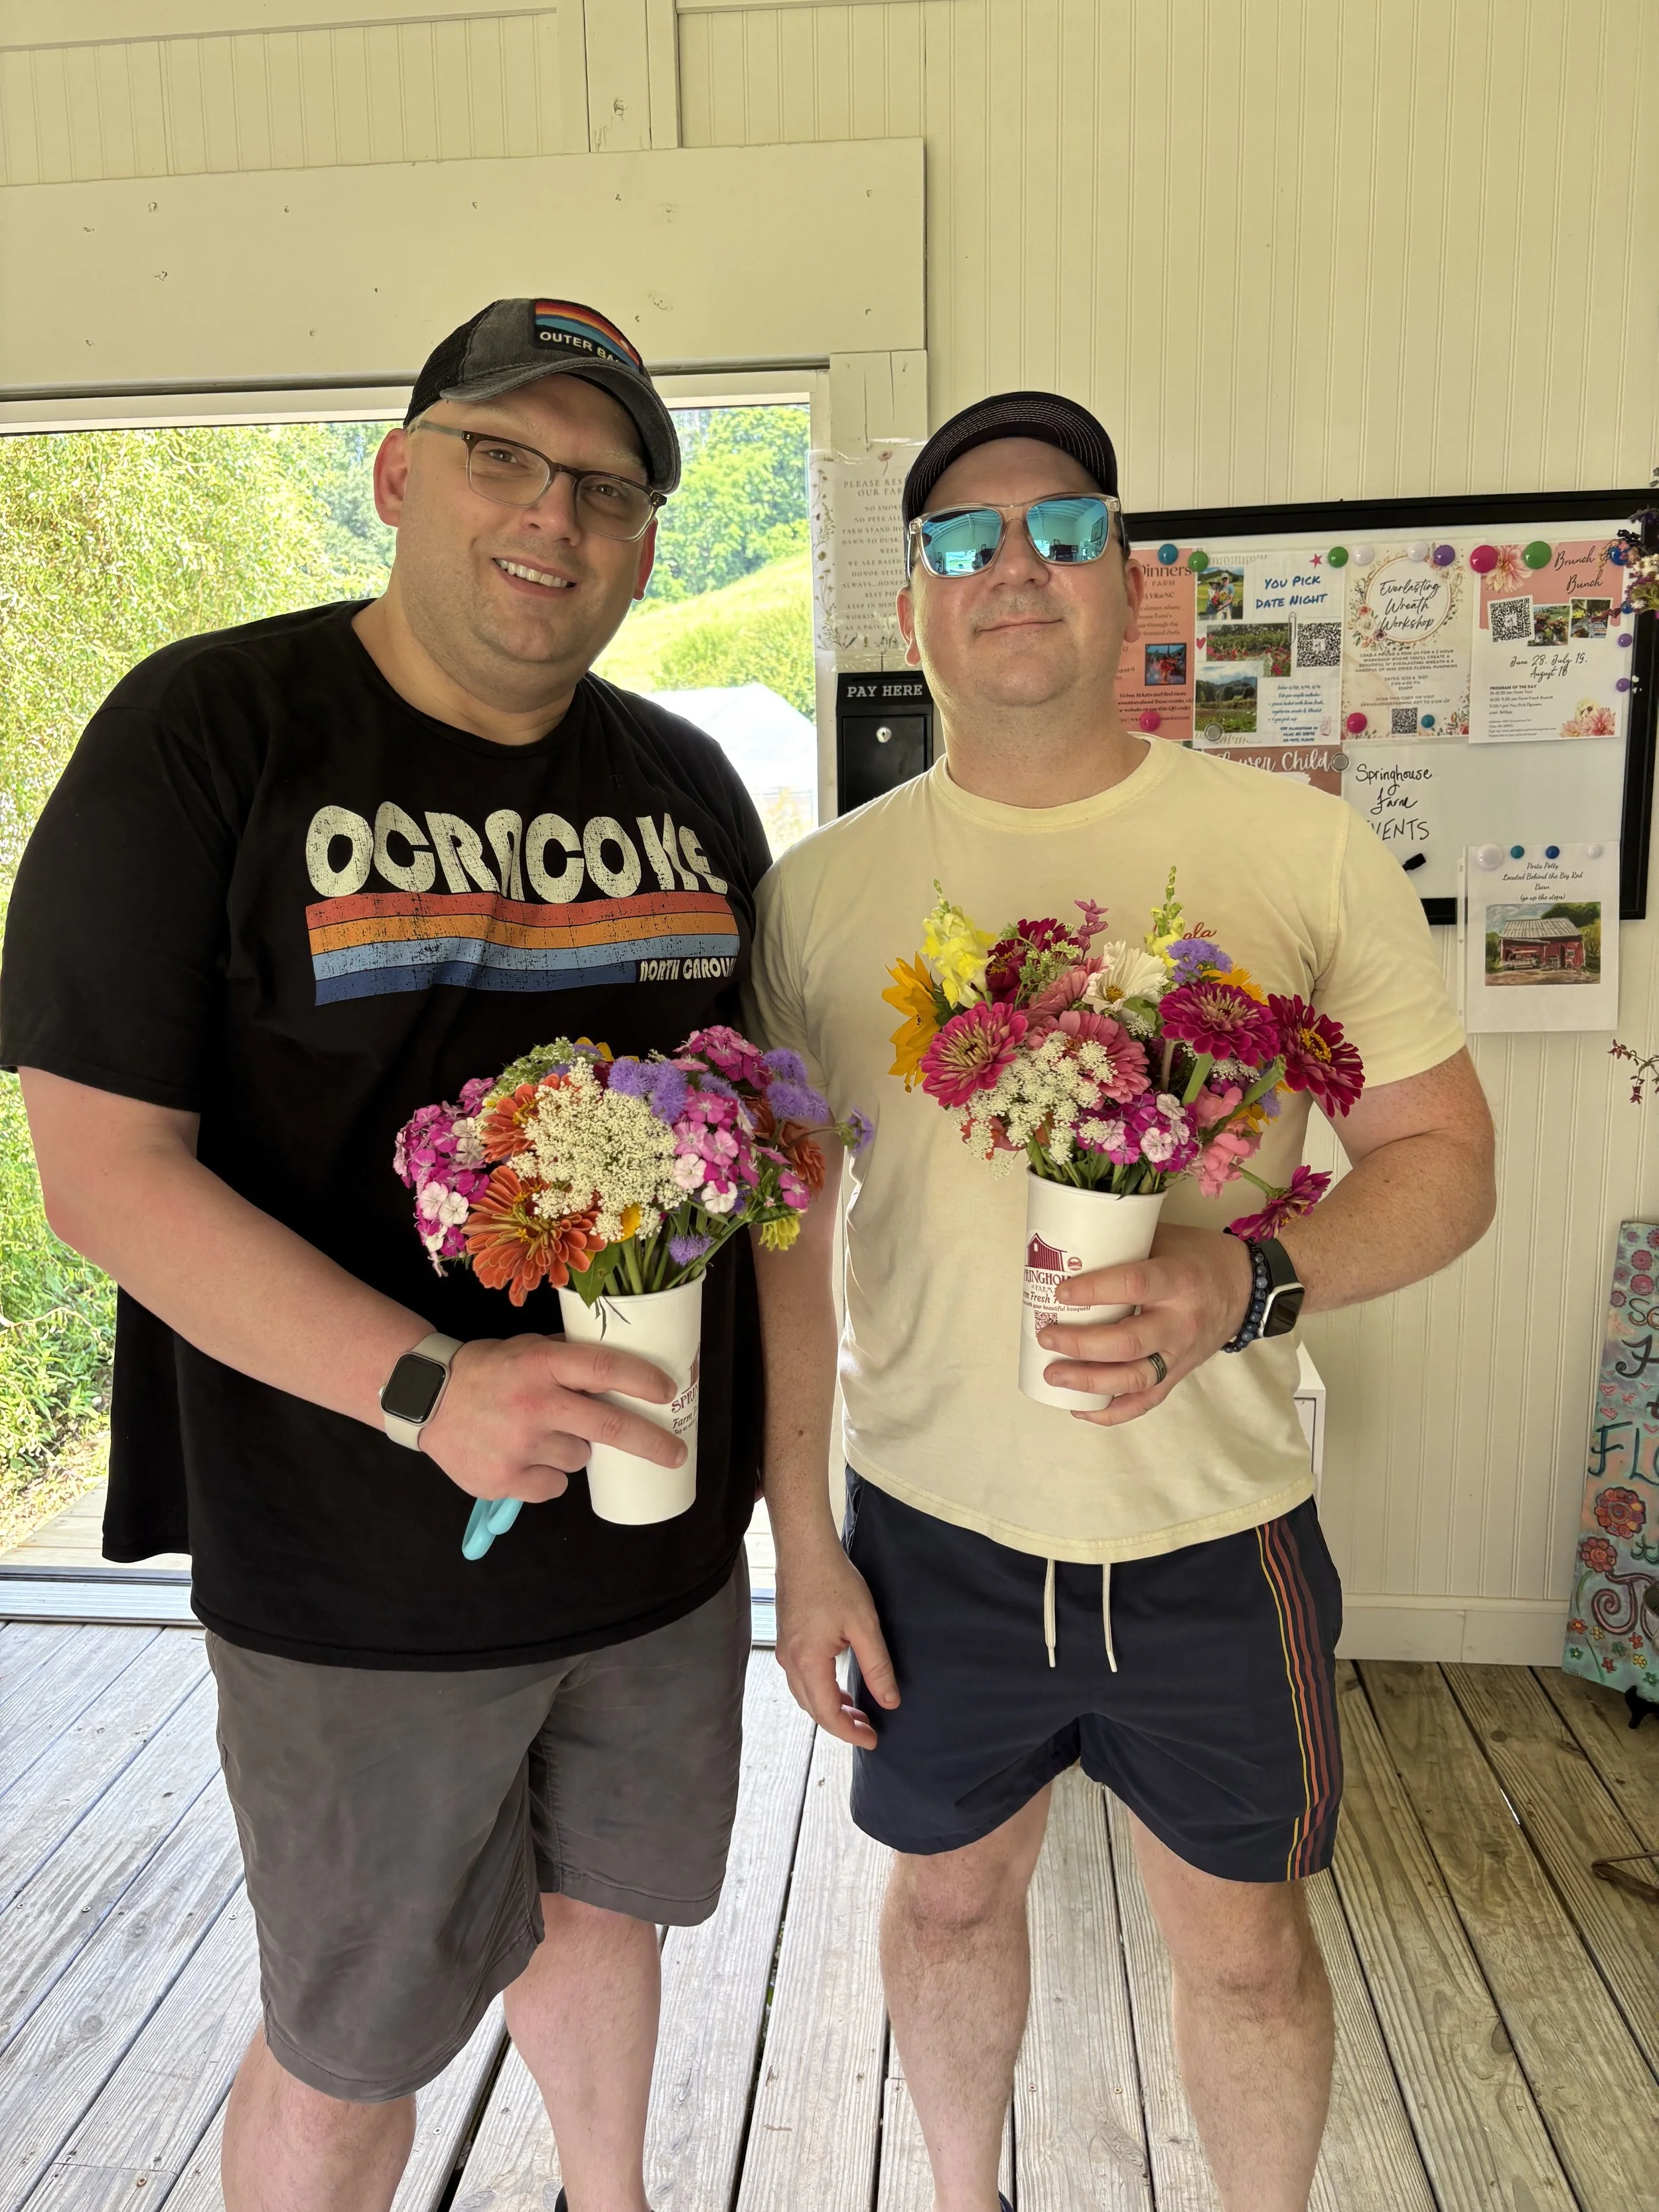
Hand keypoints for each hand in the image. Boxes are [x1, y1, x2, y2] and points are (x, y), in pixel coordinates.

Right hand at [418, 1334, 683, 1503]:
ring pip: (579, 1459)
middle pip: (610, 1428)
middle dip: (653, 1443)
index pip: (605, 1370)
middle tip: (677, 1454)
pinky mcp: (504, 1481)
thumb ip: (569, 1359)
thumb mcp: (528, 1350)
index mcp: (542, 1365)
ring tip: (539, 1434)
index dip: (643, 1381)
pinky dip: (546, 1476)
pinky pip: (553, 1486)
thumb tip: (625, 1370)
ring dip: (573, 1449)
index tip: (669, 1393)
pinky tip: (522, 1458)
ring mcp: (519, 1447)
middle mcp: (534, 1404)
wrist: (425, 1399)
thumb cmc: (488, 1371)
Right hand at [774, 1531, 899, 1745]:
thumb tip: (889, 1701)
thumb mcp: (863, 1624)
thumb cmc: (833, 1581)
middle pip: (813, 1708)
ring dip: (830, 1708)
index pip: (827, 1713)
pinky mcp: (787, 1639)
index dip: (850, 1731)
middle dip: (841, 1724)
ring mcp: (784, 1650)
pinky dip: (821, 1691)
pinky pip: (802, 1678)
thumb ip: (877, 1665)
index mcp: (808, 1661)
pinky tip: (840, 1686)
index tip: (873, 1740)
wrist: (805, 1549)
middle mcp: (790, 1661)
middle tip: (869, 1730)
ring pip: (805, 1695)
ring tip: (858, 1712)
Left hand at [1036, 1223, 1252, 1427]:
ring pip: (1134, 1379)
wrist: (1245, 1288)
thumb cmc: (1197, 1257)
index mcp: (1178, 1280)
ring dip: (1089, 1382)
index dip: (1095, 1291)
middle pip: (1128, 1343)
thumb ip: (1125, 1245)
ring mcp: (1180, 1354)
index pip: (1133, 1286)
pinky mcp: (1179, 1375)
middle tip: (1047, 1337)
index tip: (1061, 1292)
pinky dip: (1112, 1412)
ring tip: (1053, 1375)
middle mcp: (1180, 1322)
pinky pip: (1146, 1401)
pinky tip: (1080, 1409)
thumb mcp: (1165, 1238)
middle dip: (1081, 1345)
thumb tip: (1067, 1249)